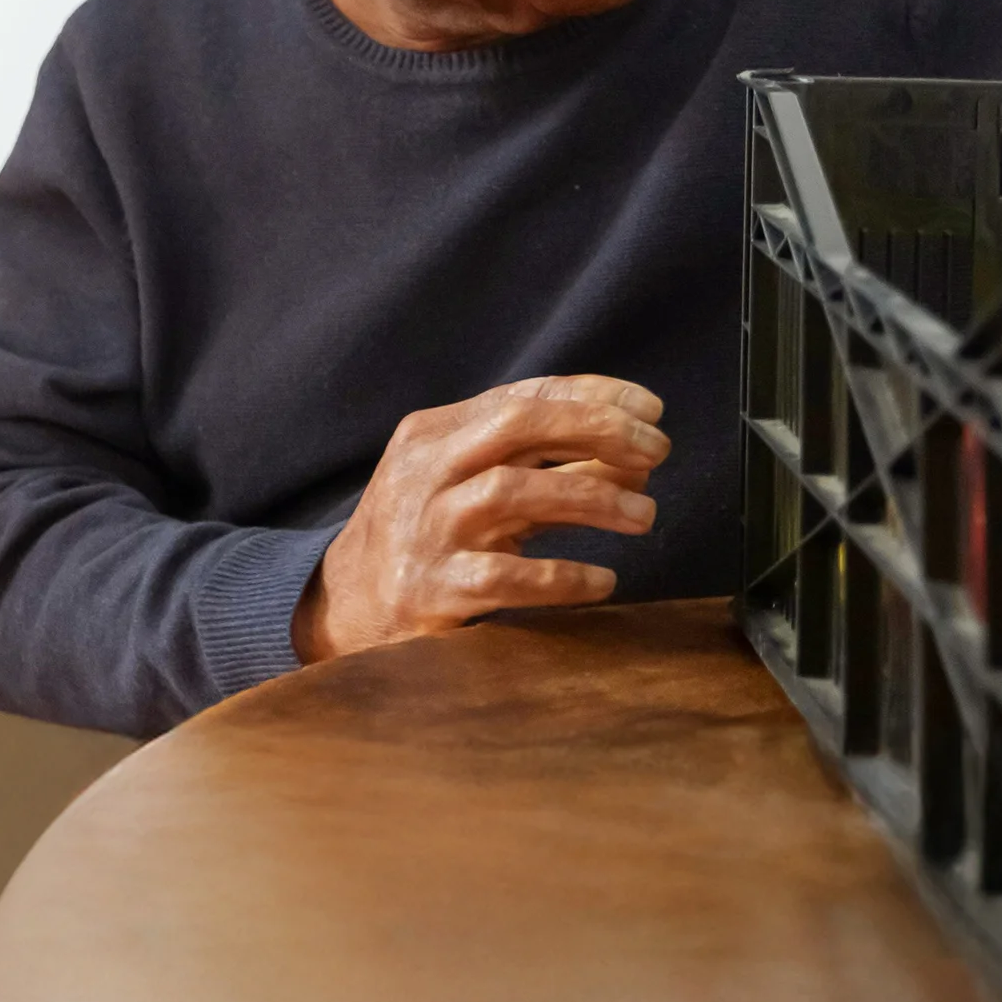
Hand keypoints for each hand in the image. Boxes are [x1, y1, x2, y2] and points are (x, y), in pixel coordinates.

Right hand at [292, 374, 669, 664]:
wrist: (342, 605)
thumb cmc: (421, 536)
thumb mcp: (463, 484)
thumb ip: (534, 465)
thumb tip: (627, 453)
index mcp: (432, 434)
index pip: (521, 397)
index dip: (592, 396)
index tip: (650, 408)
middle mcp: (425, 471)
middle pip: (517, 427)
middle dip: (596, 429)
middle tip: (658, 448)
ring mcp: (427, 529)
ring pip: (515, 492)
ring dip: (591, 496)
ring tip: (646, 513)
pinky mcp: (433, 590)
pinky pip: (507, 578)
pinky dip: (563, 577)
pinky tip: (604, 579)